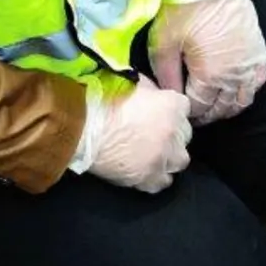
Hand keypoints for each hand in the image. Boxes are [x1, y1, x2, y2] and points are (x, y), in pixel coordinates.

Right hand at [78, 76, 191, 192]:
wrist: (80, 126)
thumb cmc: (101, 99)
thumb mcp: (132, 83)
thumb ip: (151, 90)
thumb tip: (154, 95)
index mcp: (173, 106)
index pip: (184, 109)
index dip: (171, 112)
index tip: (161, 114)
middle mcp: (174, 133)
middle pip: (184, 137)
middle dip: (172, 135)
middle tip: (153, 134)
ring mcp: (163, 158)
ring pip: (179, 161)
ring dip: (168, 157)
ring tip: (151, 154)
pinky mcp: (149, 178)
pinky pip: (162, 182)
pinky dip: (155, 177)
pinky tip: (143, 170)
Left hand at [148, 0, 265, 124]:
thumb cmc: (184, 8)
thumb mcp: (164, 43)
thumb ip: (166, 75)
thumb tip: (170, 96)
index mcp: (211, 76)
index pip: (201, 107)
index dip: (189, 113)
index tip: (180, 111)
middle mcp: (236, 76)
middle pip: (223, 108)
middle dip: (208, 114)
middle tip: (195, 113)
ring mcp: (251, 64)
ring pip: (243, 100)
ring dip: (228, 107)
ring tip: (214, 105)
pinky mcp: (259, 51)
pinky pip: (258, 82)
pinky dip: (246, 91)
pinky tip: (235, 89)